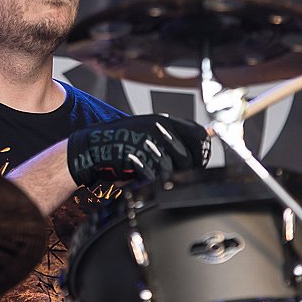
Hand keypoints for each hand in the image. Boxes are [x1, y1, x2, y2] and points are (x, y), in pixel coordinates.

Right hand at [67, 114, 208, 187]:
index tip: (200, 161)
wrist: (94, 146)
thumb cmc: (125, 139)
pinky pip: (155, 179)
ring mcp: (148, 145)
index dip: (202, 152)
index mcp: (164, 121)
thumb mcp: (150, 128)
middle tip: (165, 168)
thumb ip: (176, 133)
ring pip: (171, 171)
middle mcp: (159, 130)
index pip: (198, 135)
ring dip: (162, 176)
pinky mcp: (139, 160)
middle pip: (188, 159)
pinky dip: (149, 180)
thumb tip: (207, 135)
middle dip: (181, 169)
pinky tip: (140, 173)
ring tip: (147, 168)